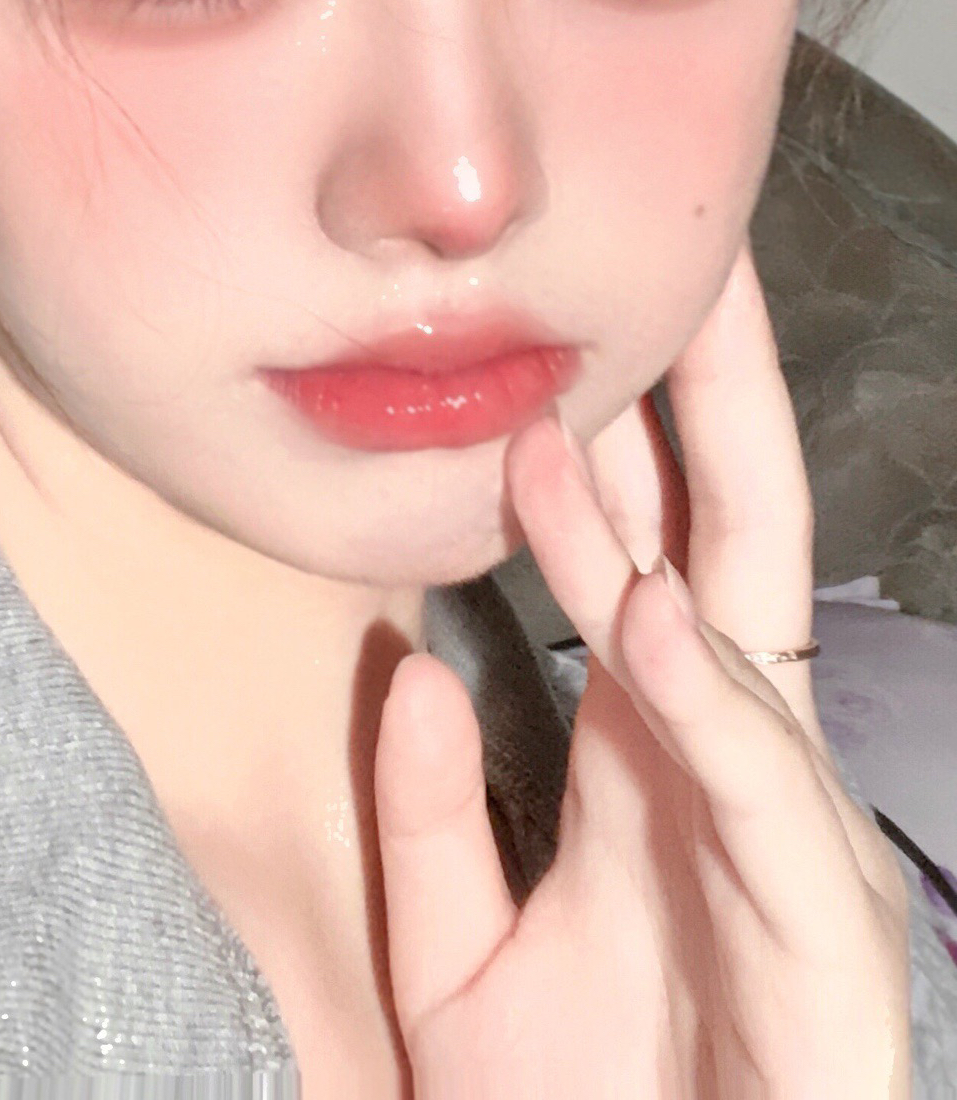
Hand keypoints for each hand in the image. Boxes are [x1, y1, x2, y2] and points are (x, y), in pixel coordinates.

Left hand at [373, 241, 911, 1098]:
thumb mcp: (460, 960)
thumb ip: (426, 818)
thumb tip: (403, 670)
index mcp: (651, 750)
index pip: (648, 551)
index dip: (620, 434)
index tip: (565, 319)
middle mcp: (723, 763)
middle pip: (726, 540)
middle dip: (709, 400)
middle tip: (678, 260)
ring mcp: (778, 836)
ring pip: (743, 631)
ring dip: (668, 519)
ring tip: (585, 410)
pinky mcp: (819, 937)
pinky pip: (760, 793)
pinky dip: (711, 700)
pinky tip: (656, 617)